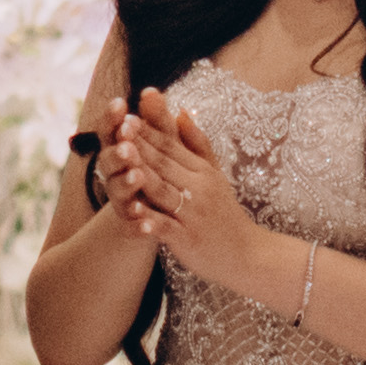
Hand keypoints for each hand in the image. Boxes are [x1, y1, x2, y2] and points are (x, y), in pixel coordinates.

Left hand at [110, 90, 268, 291]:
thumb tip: (182, 111)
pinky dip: (150, 220)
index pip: (171, 147)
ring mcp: (193, 214)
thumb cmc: (224, 212)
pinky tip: (133, 213)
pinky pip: (166, 227)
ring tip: (122, 165)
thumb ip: (197, 143)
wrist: (247, 253)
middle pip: (164, 164)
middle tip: (118, 130)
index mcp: (202, 171)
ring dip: (142, 178)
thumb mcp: (215, 173)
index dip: (149, 132)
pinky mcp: (188, 238)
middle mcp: (199, 189)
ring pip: (163, 191)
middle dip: (140, 147)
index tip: (127, 116)